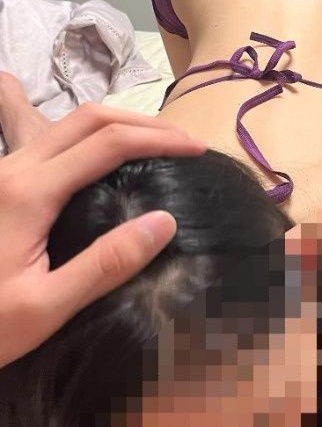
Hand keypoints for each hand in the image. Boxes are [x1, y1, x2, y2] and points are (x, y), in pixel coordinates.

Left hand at [0, 103, 205, 367]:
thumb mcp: (45, 308)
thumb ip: (106, 264)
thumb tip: (165, 221)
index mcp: (28, 192)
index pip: (106, 143)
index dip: (158, 139)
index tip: (196, 150)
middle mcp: (13, 169)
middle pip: (88, 118)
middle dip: (143, 122)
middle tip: (186, 142)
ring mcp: (2, 172)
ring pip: (67, 125)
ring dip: (117, 125)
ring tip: (157, 145)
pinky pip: (52, 142)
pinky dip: (93, 139)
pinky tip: (110, 162)